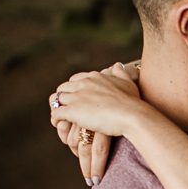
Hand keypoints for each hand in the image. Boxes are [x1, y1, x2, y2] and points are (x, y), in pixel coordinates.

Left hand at [49, 61, 142, 183]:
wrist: (131, 115)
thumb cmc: (132, 102)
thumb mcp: (128, 82)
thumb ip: (121, 72)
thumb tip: (116, 65)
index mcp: (94, 77)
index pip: (76, 79)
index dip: (74, 89)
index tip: (77, 97)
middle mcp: (83, 84)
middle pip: (64, 88)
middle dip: (63, 97)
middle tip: (65, 107)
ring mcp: (76, 97)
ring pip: (57, 99)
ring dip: (56, 106)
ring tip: (59, 116)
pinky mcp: (72, 111)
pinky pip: (56, 113)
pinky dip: (55, 118)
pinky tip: (57, 123)